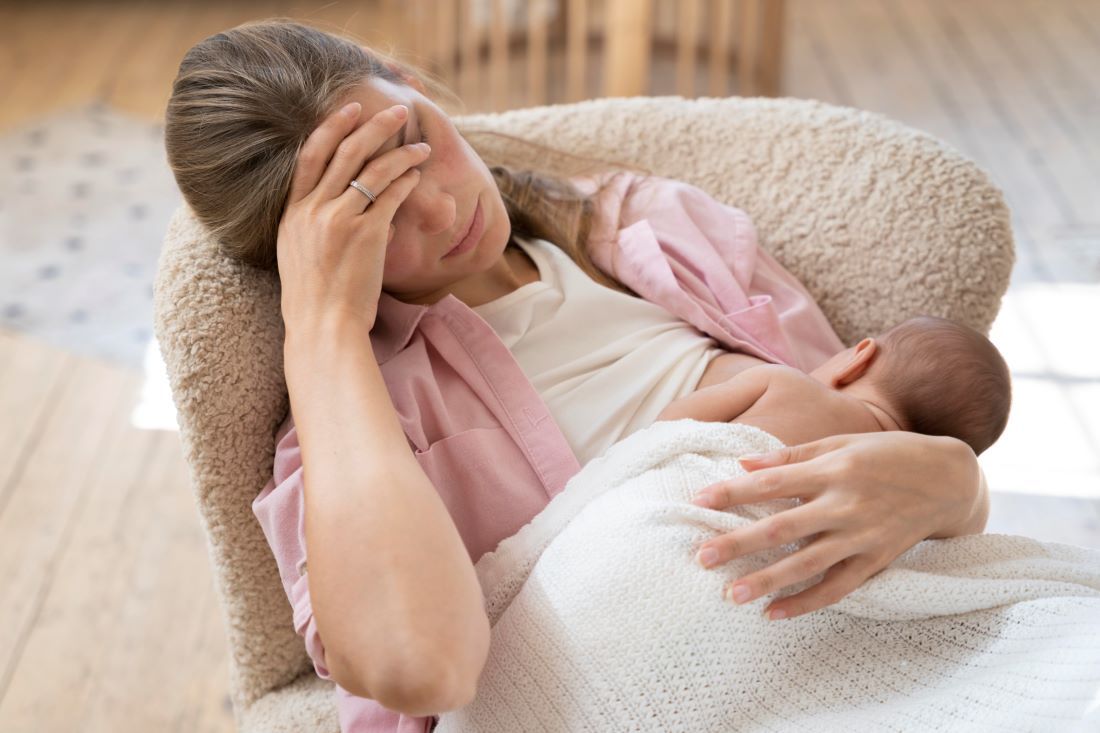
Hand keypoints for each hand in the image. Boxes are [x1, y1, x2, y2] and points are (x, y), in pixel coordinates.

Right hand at [277, 101, 430, 335]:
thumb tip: (344, 210)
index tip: (349, 109)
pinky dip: (406, 182)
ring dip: (401, 153)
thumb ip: (315, 226)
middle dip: (374, 125)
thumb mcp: (299, 254)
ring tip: (421, 146)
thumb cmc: (316, 299)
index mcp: (292, 213)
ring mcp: (338, 221)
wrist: (322, 327)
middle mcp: (312, 210)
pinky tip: (417, 176)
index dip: (330, 127)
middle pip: (345, 152)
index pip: (309, 156)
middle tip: (397, 111)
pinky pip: (390, 196)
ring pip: (372, 170)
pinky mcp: (365, 235)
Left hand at [690, 431, 980, 620]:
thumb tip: (742, 464)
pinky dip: (806, 603)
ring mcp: (862, 536)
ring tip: (731, 595)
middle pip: (783, 528)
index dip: (734, 492)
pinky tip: (773, 614)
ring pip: (807, 564)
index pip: (772, 482)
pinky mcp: (877, 560)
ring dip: (767, 581)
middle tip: (702, 557)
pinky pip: (837, 588)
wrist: (948, 479)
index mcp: (833, 469)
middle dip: (739, 543)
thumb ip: (791, 456)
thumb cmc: (886, 454)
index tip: (698, 500)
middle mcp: (845, 504)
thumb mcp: (840, 442)